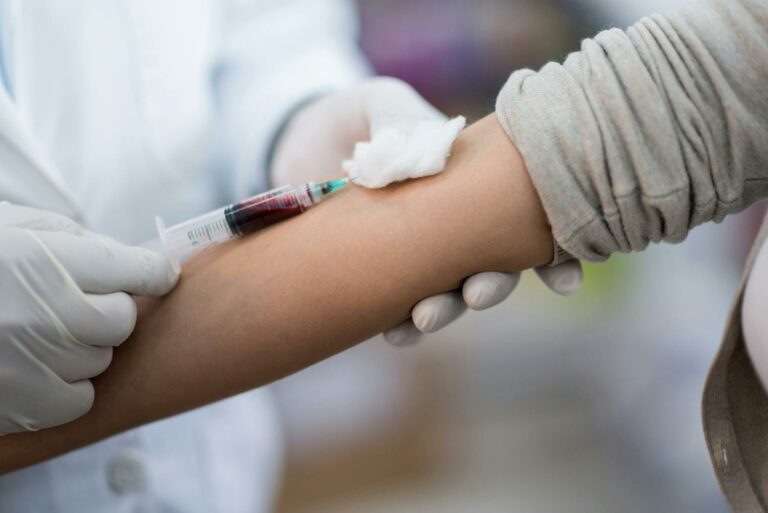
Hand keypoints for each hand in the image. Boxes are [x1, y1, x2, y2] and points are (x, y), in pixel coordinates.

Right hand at [0, 203, 178, 432]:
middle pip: (121, 321)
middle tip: (79, 301)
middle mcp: (45, 316)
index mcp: (47, 261)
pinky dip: (67, 386)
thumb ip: (77, 243)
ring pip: (101, 360)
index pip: (134, 270)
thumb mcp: (17, 229)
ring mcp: (30, 365)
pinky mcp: (17, 405)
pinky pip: (77, 401)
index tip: (161, 275)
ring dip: (85, 347)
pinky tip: (38, 366)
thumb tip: (130, 263)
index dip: (153, 272)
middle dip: (108, 309)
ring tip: (43, 331)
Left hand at [270, 77, 582, 346]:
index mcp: (477, 187)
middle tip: (477, 294)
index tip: (563, 282)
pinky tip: (397, 334)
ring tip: (426, 319)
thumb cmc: (368, 118)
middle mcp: (458, 228)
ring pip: (448, 293)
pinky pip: (397, 305)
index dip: (552, 257)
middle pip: (491, 267)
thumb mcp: (386, 106)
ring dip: (445, 311)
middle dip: (491, 287)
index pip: (525, 224)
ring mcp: (421, 254)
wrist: (308, 137)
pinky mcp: (381, 272)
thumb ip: (404, 124)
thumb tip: (420, 158)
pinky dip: (400, 324)